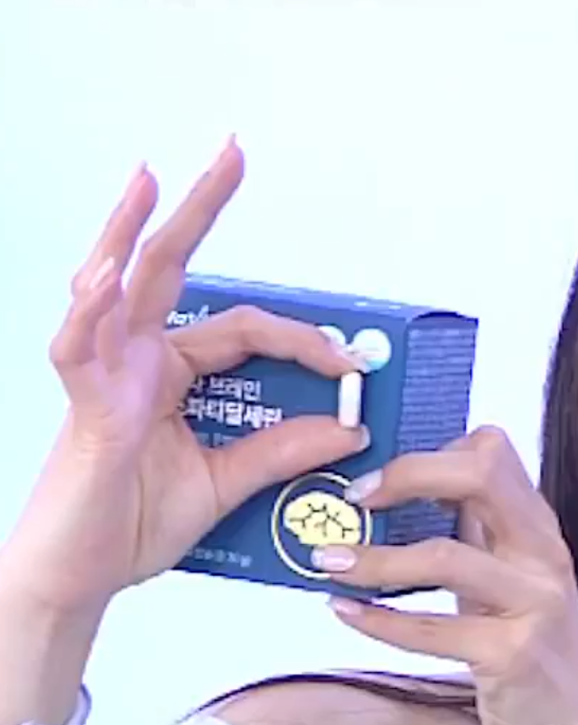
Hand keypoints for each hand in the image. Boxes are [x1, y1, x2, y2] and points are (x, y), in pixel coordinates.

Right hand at [1, 139, 368, 619]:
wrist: (83, 575)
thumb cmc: (135, 525)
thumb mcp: (228, 486)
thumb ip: (282, 453)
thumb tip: (349, 427)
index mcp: (173, 375)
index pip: (245, 332)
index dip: (302, 341)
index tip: (351, 360)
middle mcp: (137, 361)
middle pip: (170, 270)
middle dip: (201, 208)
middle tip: (233, 149)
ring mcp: (105, 377)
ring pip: (117, 288)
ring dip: (132, 230)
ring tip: (151, 178)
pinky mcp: (84, 407)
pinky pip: (78, 350)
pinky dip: (89, 312)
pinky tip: (103, 275)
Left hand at [320, 426, 577, 724]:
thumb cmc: (523, 651)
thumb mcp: (503, 580)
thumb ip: (468, 534)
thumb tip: (400, 488)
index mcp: (537, 527)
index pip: (490, 450)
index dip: (428, 452)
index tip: (379, 479)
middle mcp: (543, 554)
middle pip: (481, 473)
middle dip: (406, 474)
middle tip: (353, 499)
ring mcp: (534, 603)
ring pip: (443, 556)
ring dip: (374, 557)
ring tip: (327, 561)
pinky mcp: (513, 655)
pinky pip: (431, 629)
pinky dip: (379, 620)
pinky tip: (344, 612)